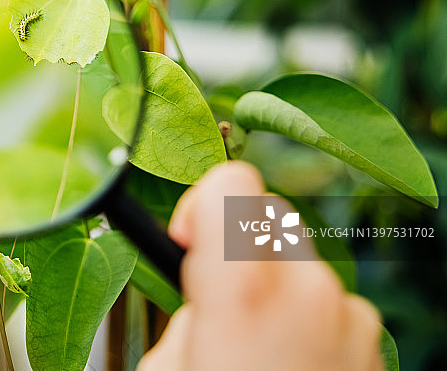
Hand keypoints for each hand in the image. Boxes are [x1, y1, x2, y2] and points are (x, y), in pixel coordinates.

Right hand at [138, 161, 383, 370]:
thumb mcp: (165, 367)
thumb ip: (186, 311)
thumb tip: (203, 298)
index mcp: (245, 289)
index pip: (231, 184)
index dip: (200, 204)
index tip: (187, 242)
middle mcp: (306, 290)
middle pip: (269, 215)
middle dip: (237, 245)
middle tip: (217, 301)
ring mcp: (347, 315)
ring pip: (299, 261)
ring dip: (272, 285)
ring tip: (255, 343)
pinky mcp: (371, 342)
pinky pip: (330, 301)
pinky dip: (306, 319)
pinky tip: (289, 362)